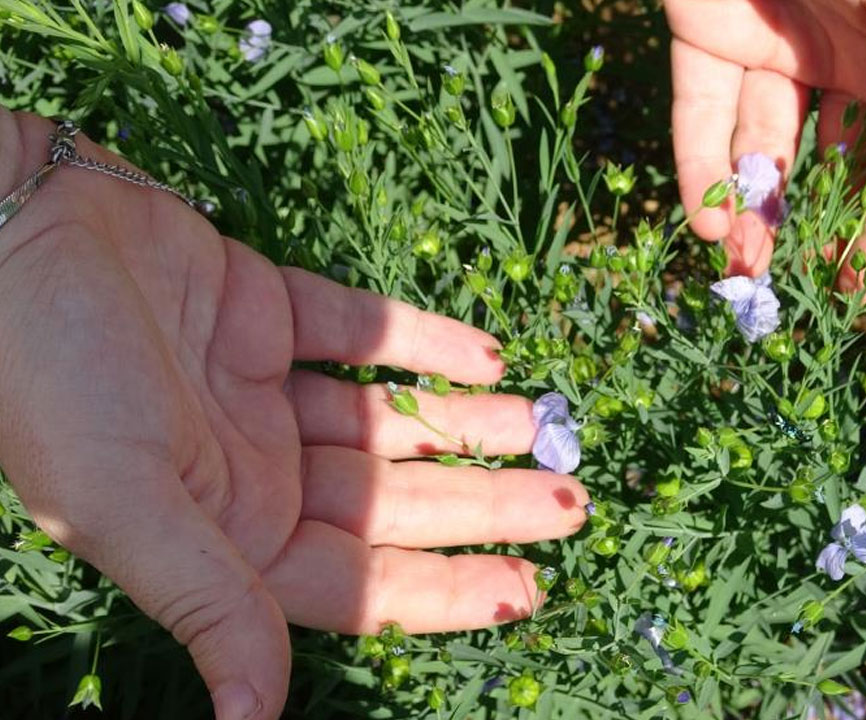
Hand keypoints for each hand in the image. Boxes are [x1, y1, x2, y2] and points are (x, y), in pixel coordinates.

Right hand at [0, 110, 588, 719]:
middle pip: (395, 500)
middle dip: (484, 504)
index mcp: (226, 530)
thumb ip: (206, 602)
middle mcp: (253, 469)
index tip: (530, 591)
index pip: (362, 581)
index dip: (446, 590)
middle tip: (575, 503)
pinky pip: (361, 332)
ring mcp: (262, 390)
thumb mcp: (123, 500)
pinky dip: (423, 342)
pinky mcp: (268, 310)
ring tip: (545, 425)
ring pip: (389, 418)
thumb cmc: (49, 373)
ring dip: (467, 422)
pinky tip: (488, 353)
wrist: (5, 226)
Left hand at [666, 0, 865, 286]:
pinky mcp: (703, 40)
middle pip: (834, 162)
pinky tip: (710, 224)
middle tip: (821, 292)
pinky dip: (699, 172)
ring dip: (757, 214)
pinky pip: (699, 116)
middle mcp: (835, 55)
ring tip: (750, 270)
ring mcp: (768, 51)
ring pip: (761, 149)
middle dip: (829, 228)